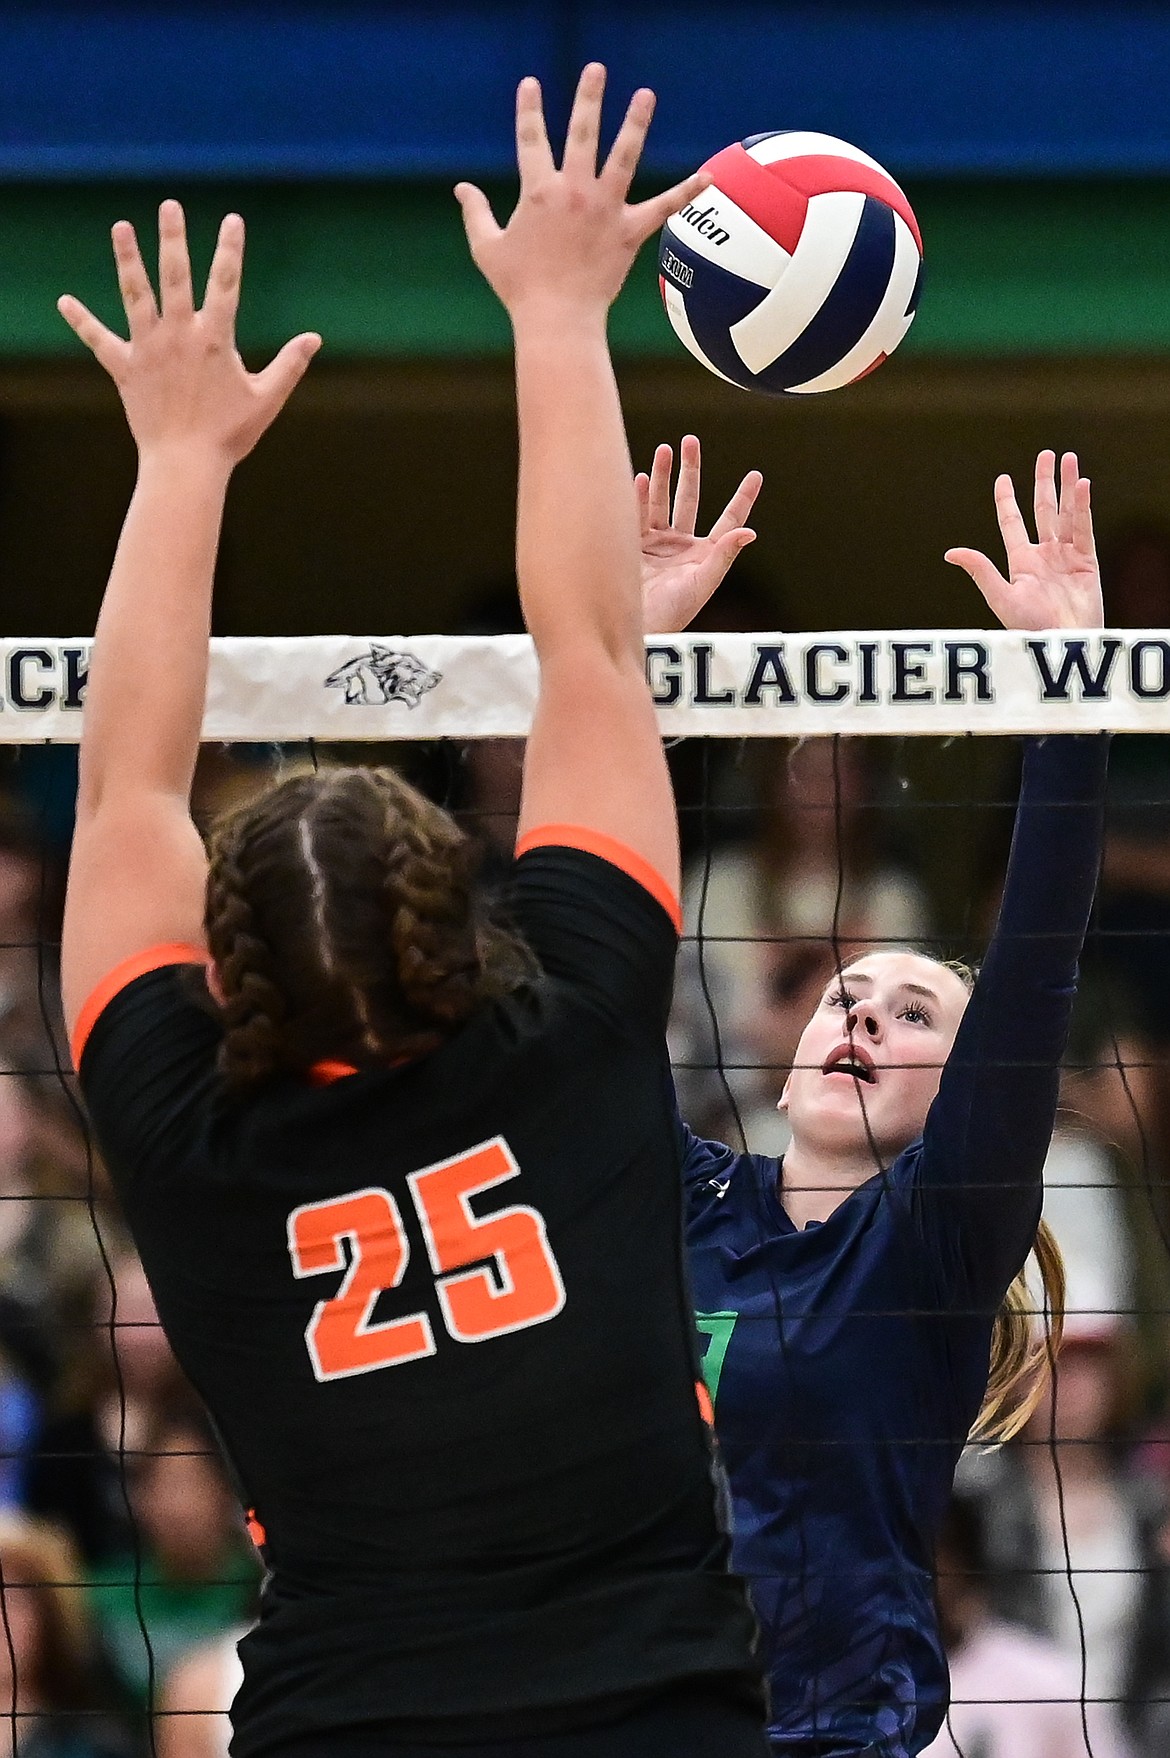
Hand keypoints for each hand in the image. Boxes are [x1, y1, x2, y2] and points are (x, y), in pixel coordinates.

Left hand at [58, 200, 320, 466]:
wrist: (185, 465)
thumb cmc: (229, 436)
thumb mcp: (266, 399)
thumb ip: (289, 365)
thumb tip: (314, 339)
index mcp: (214, 340)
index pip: (226, 284)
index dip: (230, 250)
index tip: (232, 219)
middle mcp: (179, 336)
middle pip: (175, 276)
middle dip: (174, 238)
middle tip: (169, 206)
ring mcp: (149, 349)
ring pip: (136, 295)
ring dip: (128, 259)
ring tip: (121, 227)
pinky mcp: (125, 369)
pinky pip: (100, 341)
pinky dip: (82, 321)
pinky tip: (64, 301)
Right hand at [455, 63, 708, 319]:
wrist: (557, 320)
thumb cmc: (519, 288)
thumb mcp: (487, 248)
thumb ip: (475, 213)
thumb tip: (461, 188)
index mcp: (539, 191)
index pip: (531, 139)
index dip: (529, 109)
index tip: (531, 84)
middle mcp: (574, 191)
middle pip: (582, 133)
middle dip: (588, 98)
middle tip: (595, 69)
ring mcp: (605, 209)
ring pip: (623, 156)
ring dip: (635, 123)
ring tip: (645, 94)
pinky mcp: (629, 232)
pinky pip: (663, 208)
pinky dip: (686, 192)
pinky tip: (708, 175)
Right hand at [637, 436, 763, 632]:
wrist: (636, 628)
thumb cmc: (672, 614)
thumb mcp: (702, 585)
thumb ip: (723, 556)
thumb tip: (749, 531)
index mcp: (706, 554)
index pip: (729, 519)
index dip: (743, 497)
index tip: (755, 475)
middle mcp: (682, 546)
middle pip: (689, 499)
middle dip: (690, 470)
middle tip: (690, 441)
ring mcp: (657, 545)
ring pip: (661, 501)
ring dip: (663, 476)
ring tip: (664, 449)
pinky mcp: (633, 547)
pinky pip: (637, 515)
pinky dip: (637, 496)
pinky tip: (640, 478)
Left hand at [945, 450, 1101, 629]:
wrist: (1062, 643)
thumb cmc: (1029, 627)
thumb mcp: (1001, 596)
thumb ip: (980, 571)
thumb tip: (950, 552)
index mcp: (1020, 562)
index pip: (1012, 524)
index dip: (1007, 501)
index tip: (1003, 479)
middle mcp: (1043, 555)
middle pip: (1043, 509)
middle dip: (1044, 482)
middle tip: (1047, 454)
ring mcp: (1066, 557)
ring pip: (1066, 513)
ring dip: (1066, 485)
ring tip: (1068, 457)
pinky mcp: (1087, 562)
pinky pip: (1084, 528)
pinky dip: (1082, 507)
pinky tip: (1081, 484)